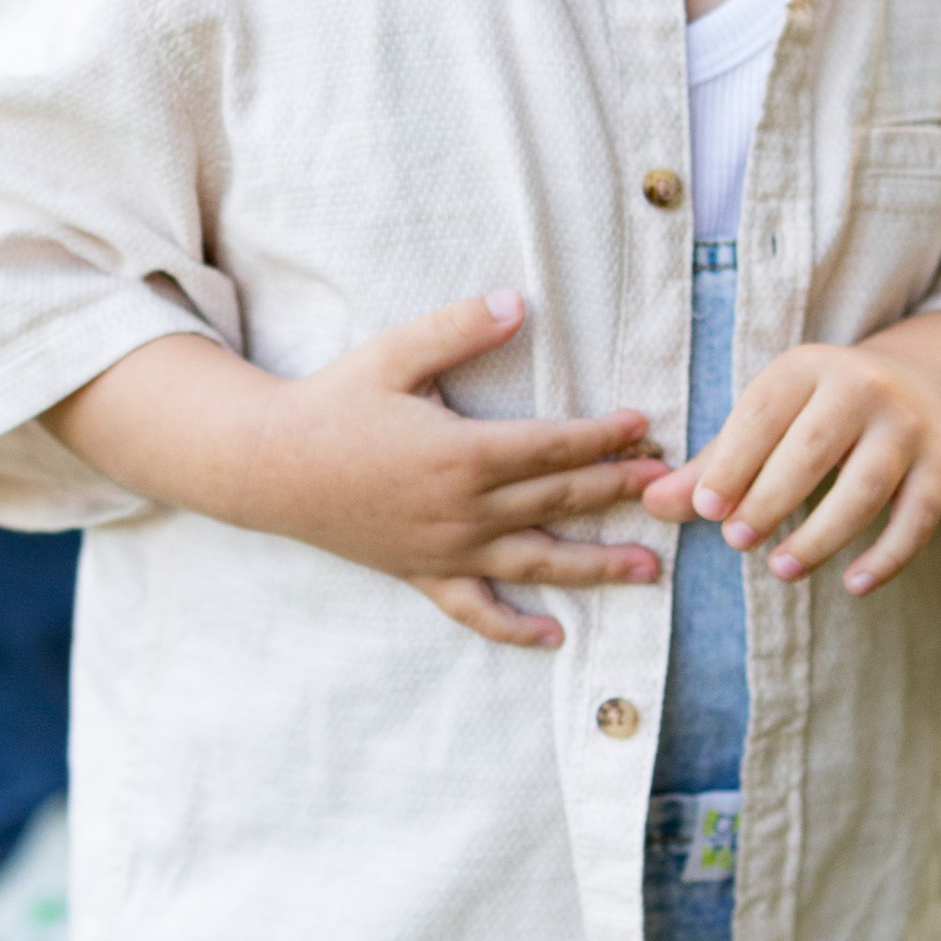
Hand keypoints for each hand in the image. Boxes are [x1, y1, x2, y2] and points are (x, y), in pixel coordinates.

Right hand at [48, 291, 664, 651]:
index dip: (605, 437)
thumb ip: (461, 329)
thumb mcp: (395, 354)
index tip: (646, 428)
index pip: (555, 446)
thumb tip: (519, 302)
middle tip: (673, 490)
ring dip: (598, 567)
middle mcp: (464, 509)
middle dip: (620, 493)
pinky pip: (476, 610)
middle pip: (560, 501)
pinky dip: (515, 629)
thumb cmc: (332, 403)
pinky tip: (554, 639)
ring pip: (536, 563)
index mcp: (464, 452)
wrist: (267, 466)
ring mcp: (446, 549)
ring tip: (650, 571)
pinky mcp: (422, 573)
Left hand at [641, 337, 940, 596]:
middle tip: (736, 541)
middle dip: (770, 499)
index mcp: (806, 368)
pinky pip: (918, 517)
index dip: (731, 465)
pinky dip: (888, 556)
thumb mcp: (766, 421)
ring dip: (821, 535)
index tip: (705, 509)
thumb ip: (712, 464)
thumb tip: (652, 505)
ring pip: (865, 489)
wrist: (921, 386)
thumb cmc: (817, 414)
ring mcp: (907, 427)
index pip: (761, 416)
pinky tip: (855, 585)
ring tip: (782, 569)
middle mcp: (862, 388)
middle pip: (811, 451)